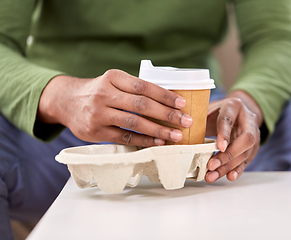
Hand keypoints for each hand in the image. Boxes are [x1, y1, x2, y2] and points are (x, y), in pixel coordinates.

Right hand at [37, 69, 192, 145]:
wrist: (66, 101)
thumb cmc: (98, 91)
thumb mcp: (113, 81)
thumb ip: (134, 89)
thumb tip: (168, 101)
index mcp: (113, 77)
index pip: (144, 86)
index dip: (165, 95)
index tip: (183, 103)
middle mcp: (104, 94)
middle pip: (141, 105)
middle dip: (167, 114)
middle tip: (186, 122)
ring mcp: (98, 113)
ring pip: (134, 123)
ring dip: (158, 131)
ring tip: (176, 136)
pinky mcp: (95, 131)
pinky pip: (124, 137)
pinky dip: (143, 140)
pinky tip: (157, 142)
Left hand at [205, 90, 261, 182]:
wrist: (237, 112)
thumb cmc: (218, 111)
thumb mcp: (208, 108)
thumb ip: (200, 118)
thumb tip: (183, 131)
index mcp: (234, 106)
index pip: (229, 120)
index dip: (225, 134)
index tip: (219, 147)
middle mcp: (248, 120)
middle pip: (245, 139)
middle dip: (228, 155)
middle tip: (211, 166)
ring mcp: (254, 134)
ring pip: (245, 153)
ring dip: (228, 166)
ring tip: (212, 175)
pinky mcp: (253, 148)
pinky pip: (246, 160)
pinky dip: (237, 170)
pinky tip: (229, 176)